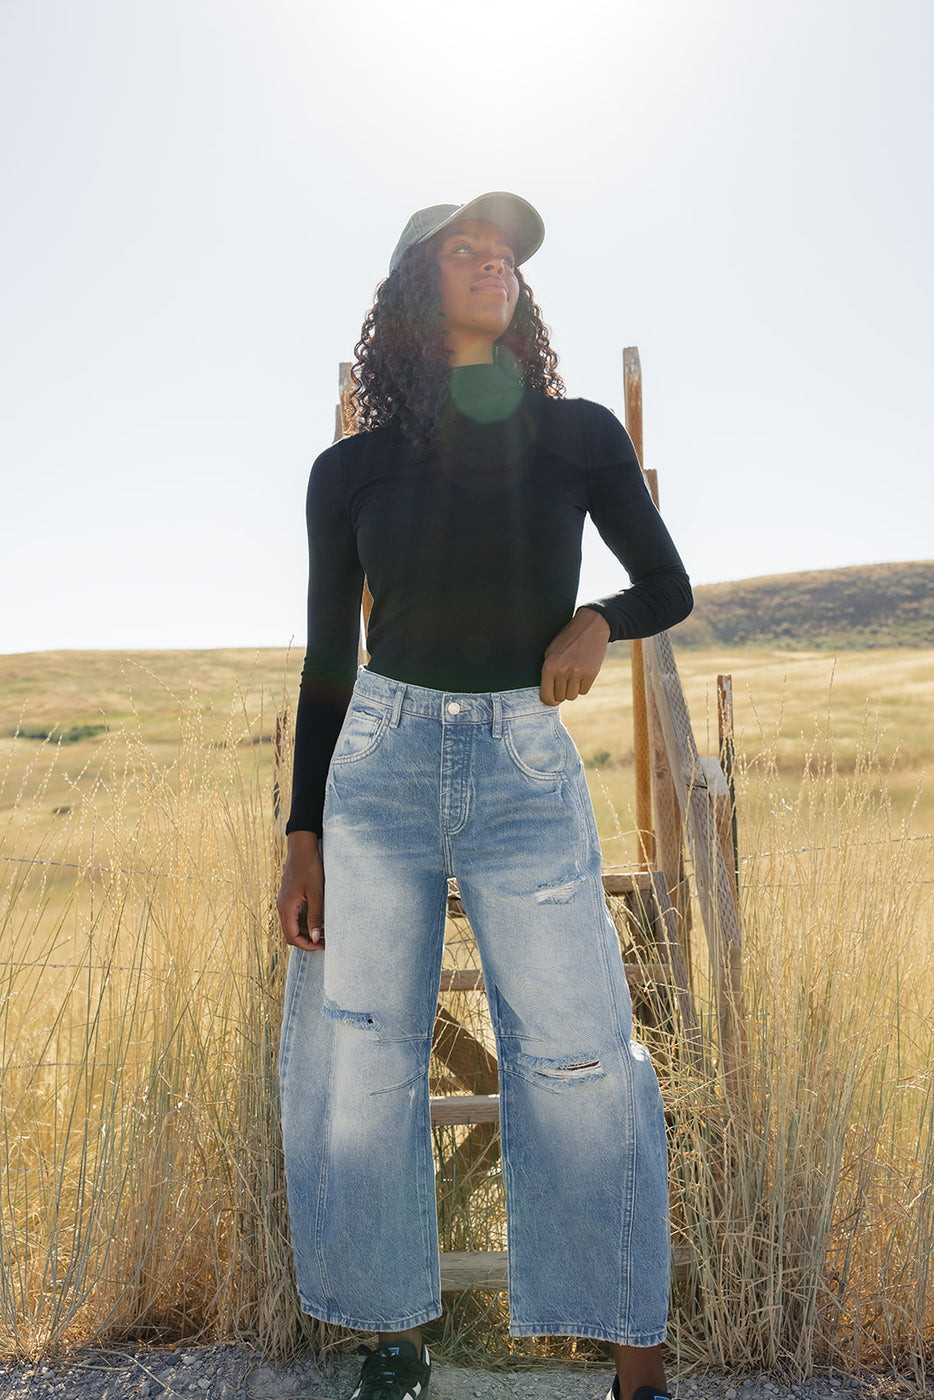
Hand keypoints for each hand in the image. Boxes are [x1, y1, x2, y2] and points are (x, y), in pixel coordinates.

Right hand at [277, 831, 324, 950]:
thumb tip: (315, 938)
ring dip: (307, 931)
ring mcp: (285, 901)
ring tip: (325, 932)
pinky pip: (295, 915)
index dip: (306, 945)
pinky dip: (305, 921)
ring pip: (293, 924)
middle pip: (291, 932)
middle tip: (325, 942)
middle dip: (307, 940)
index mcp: (286, 907)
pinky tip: (319, 920)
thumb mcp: (316, 894)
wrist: (302, 847)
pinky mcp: (290, 896)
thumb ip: (315, 917)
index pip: (291, 936)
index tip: (322, 946)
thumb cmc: (309, 868)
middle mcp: (282, 906)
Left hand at [540, 607, 610, 705]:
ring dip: (572, 689)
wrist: (590, 627)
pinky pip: (584, 691)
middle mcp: (563, 671)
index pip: (546, 696)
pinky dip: (582, 685)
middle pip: (560, 697)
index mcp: (549, 666)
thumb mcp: (551, 652)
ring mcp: (578, 672)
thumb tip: (549, 697)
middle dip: (561, 692)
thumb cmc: (567, 640)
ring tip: (573, 675)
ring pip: (572, 696)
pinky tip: (582, 673)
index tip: (552, 699)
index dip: (549, 700)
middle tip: (564, 680)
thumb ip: (548, 673)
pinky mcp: (591, 673)